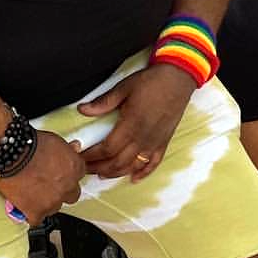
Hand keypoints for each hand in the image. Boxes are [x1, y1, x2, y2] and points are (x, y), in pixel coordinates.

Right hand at [0, 130, 84, 224]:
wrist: (11, 154)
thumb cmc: (30, 144)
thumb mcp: (55, 141)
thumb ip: (67, 150)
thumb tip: (74, 148)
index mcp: (75, 168)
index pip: (78, 176)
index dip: (67, 175)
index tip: (59, 174)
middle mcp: (68, 186)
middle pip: (71, 194)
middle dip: (61, 191)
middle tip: (48, 185)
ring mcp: (53, 201)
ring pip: (55, 207)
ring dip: (46, 202)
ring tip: (33, 193)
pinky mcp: (36, 212)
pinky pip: (37, 219)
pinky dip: (31, 214)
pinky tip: (25, 206)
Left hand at [77, 64, 195, 179]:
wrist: (178, 78)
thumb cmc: (151, 82)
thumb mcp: (124, 88)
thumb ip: (103, 102)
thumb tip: (82, 110)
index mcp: (130, 125)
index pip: (106, 149)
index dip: (91, 156)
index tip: (79, 157)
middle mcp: (142, 139)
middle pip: (117, 162)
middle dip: (99, 168)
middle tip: (85, 169)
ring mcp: (154, 142)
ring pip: (132, 166)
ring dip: (116, 173)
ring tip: (102, 174)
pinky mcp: (164, 142)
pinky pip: (153, 163)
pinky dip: (143, 173)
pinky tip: (133, 178)